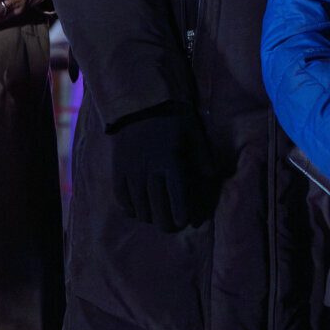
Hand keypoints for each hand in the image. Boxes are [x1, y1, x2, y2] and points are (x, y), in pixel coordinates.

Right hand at [110, 103, 216, 231]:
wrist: (140, 104)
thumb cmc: (173, 119)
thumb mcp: (194, 135)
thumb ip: (203, 160)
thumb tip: (212, 182)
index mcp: (170, 162)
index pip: (176, 199)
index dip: (181, 215)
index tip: (186, 222)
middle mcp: (149, 170)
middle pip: (157, 211)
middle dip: (167, 223)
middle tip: (173, 225)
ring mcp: (131, 172)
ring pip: (140, 209)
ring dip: (150, 217)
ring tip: (158, 218)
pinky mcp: (118, 171)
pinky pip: (122, 199)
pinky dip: (131, 209)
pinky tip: (139, 210)